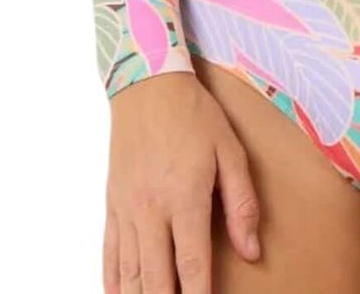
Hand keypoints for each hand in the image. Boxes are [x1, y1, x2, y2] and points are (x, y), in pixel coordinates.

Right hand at [103, 71, 262, 292]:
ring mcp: (127, 210)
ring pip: (129, 273)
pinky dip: (113, 282)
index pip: (192, 266)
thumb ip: (242, 203)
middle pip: (156, 279)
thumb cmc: (195, 115)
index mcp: (185, 198)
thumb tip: (250, 251)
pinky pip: (109, 254)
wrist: (148, 84)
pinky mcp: (112, 204)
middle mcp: (151, 210)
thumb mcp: (230, 151)